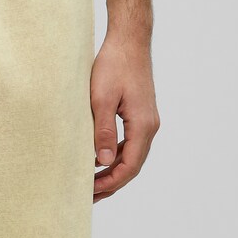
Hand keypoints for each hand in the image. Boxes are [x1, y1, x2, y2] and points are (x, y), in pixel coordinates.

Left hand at [89, 32, 159, 202]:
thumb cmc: (114, 64)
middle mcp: (150, 126)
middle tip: (87, 197)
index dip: (109, 183)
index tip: (89, 192)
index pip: (129, 167)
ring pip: (132, 157)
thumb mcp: (102, 99)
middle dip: (111, 184)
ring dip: (113, 172)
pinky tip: (100, 162)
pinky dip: (116, 157)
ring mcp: (147, 121)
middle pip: (132, 166)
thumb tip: (104, 162)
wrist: (129, 40)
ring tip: (92, 185)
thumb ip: (103, 132)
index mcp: (143, 125)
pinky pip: (130, 144)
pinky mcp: (140, 115)